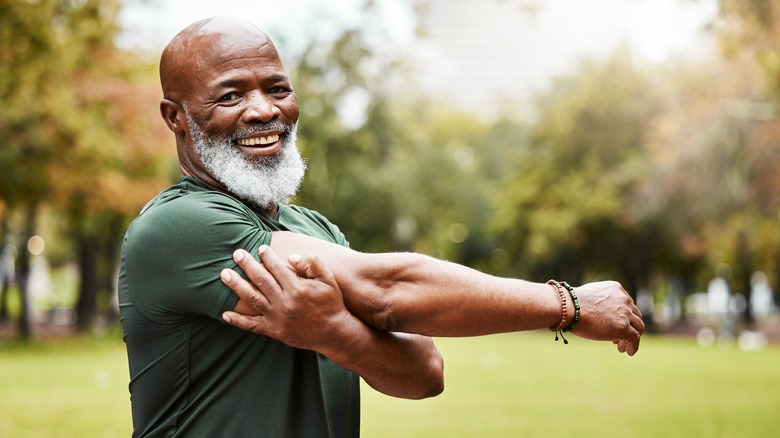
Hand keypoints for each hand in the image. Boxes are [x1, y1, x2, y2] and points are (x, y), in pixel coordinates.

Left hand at [220, 245, 355, 352]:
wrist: (333, 333)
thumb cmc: (331, 303)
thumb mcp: (328, 279)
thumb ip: (311, 263)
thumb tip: (290, 257)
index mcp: (296, 288)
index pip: (276, 267)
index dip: (267, 256)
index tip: (260, 248)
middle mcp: (284, 302)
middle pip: (260, 279)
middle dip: (247, 264)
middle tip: (236, 253)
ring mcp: (276, 318)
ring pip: (251, 298)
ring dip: (236, 285)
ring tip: (224, 274)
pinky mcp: (274, 331)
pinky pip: (251, 325)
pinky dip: (237, 321)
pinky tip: (225, 314)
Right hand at [569, 281, 644, 355]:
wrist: (570, 308)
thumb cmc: (571, 303)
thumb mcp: (589, 296)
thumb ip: (599, 302)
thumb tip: (596, 312)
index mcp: (615, 288)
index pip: (627, 304)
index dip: (623, 316)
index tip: (616, 324)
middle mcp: (624, 299)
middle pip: (634, 315)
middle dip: (629, 326)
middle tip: (619, 336)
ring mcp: (625, 313)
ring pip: (638, 327)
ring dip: (631, 337)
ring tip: (622, 347)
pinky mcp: (624, 327)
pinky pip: (635, 338)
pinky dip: (633, 346)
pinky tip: (628, 352)